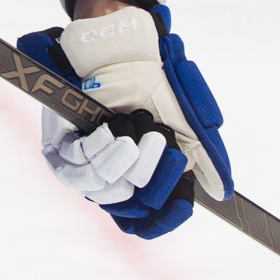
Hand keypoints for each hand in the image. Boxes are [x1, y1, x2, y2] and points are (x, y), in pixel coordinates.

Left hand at [17, 6, 230, 238]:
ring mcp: (84, 166)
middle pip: (130, 208)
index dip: (163, 219)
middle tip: (160, 140)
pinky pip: (79, 164)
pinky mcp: (59, 149)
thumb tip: (220, 192)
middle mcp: (111, 180)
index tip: (181, 203)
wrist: (128, 56)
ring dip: (126, 158)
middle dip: (150, 174)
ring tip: (134, 129)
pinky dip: (101, 146)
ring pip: (105, 189)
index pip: (145, 223)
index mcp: (139, 181)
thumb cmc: (155, 90)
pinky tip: (111, 128)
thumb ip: (203, 160)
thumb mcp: (188, 126)